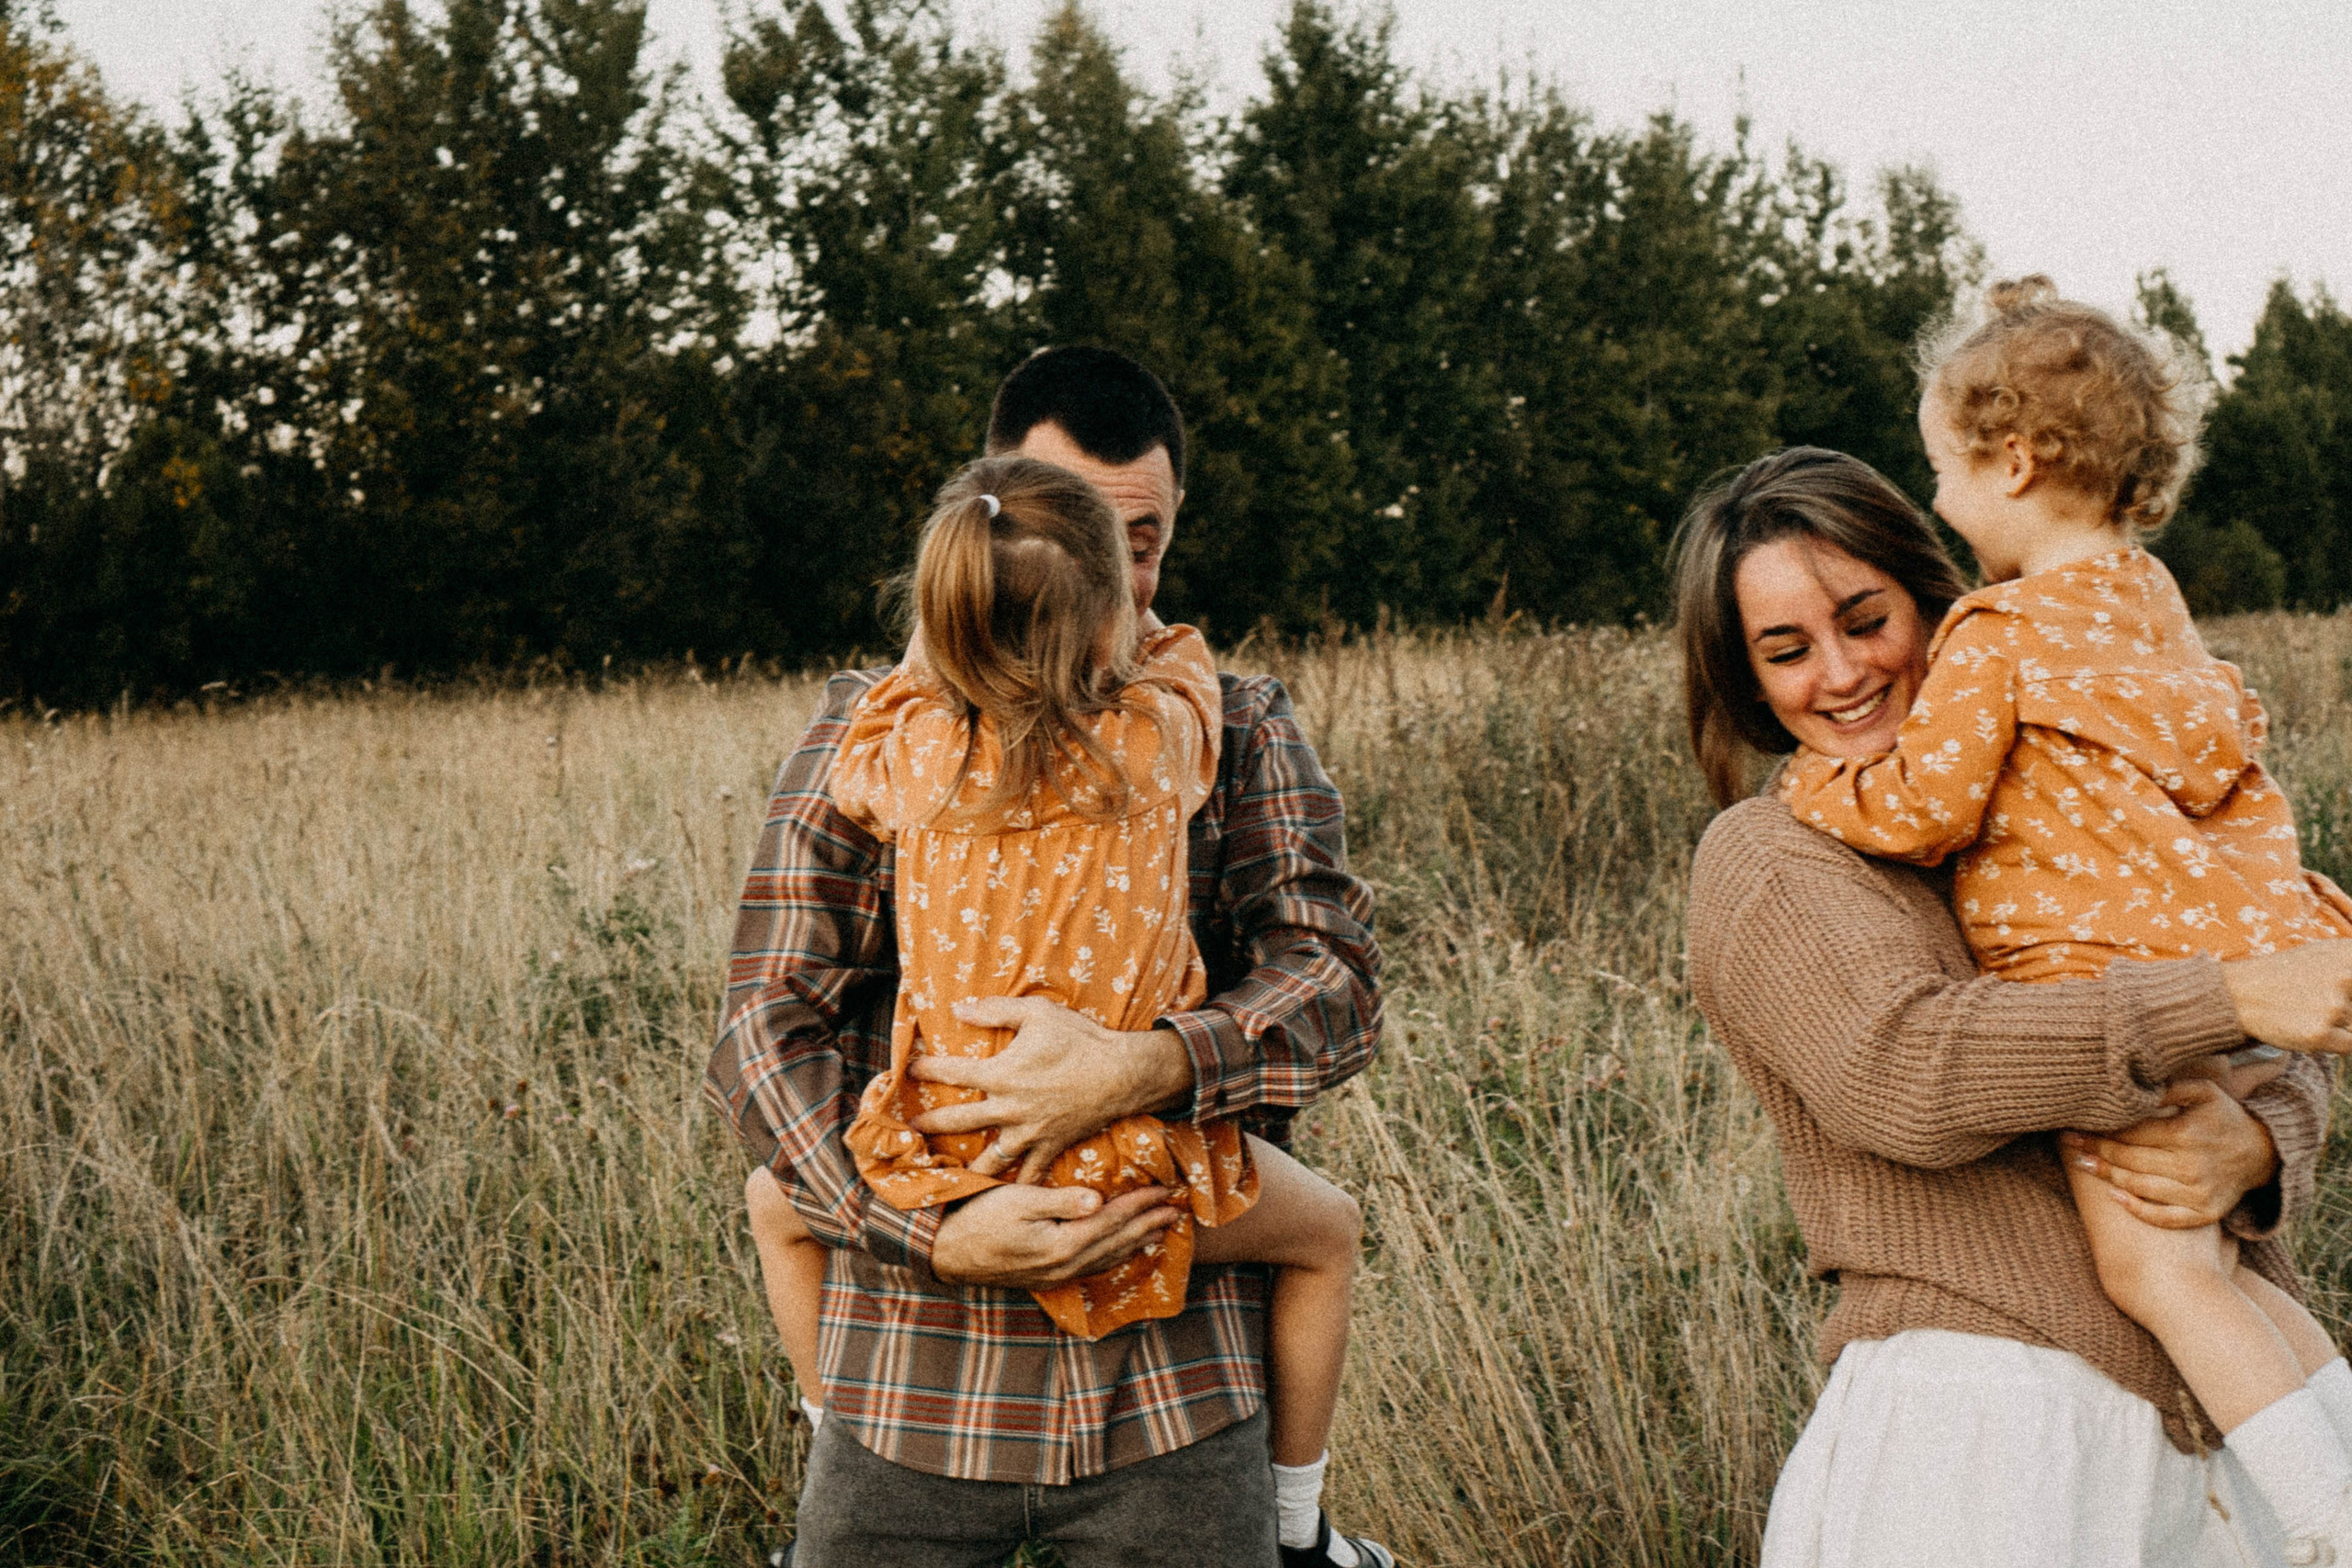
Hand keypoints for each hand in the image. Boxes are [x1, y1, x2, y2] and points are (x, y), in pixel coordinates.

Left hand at [908, 996, 1192, 1181]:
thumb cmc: (1080, 1039)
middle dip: (931, 1124)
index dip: (927, 1068)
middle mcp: (1009, 1108)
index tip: (909, 1069)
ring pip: (989, 1158)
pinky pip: (1030, 1173)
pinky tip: (1003, 1200)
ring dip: (965, 1167)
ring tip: (945, 1176)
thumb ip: (995, 1010)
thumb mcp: (1037, 1013)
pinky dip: (1016, 1187)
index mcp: (1001, 1074)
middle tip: (910, 1130)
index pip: (952, 1071)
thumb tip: (958, 1008)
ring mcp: (1029, 1132)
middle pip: (959, 1120)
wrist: (1123, 1073)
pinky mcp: (1051, 1146)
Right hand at [930, 1182, 1182, 1288]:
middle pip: (1118, 1242)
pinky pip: (1094, 1268)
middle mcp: (1067, 1265)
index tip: (1165, 1190)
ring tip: (1161, 1230)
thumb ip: (1060, 1202)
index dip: (1141, 1204)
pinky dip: (1115, 1257)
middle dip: (1149, 1224)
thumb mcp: (1018, 1202)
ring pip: (1109, 1258)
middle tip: (1176, 1210)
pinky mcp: (1049, 1279)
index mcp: (1063, 1243)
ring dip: (1138, 1242)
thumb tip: (1099, 1200)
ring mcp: (1058, 1276)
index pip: (1113, 1220)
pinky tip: (1122, 1252)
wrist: (947, 1254)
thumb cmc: (979, 1218)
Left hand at [2058, 1078, 2278, 1228]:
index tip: (2077, 1126)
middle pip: (2130, 1160)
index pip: (2132, 1133)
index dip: (2102, 1130)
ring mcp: (2198, 1193)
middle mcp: (2191, 1166)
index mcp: (2186, 1134)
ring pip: (2140, 1187)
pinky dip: (2139, 1210)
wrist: (2263, 1153)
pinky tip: (2115, 1197)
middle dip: (2096, 1151)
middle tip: (2071, 1144)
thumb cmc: (2223, 1117)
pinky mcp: (2205, 1213)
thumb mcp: (2204, 1092)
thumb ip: (2171, 1087)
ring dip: (2107, 1176)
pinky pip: (2166, 1218)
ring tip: (2082, 1165)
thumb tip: (2138, 1088)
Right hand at [2221, 943, 2351, 1051]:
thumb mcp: (2324, 953)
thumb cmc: (2284, 974)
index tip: (2344, 997)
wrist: (2238, 994)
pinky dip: (2333, 1041)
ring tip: (2309, 1012)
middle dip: (2349, 1010)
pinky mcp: (2320, 1033)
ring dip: (2340, 1024)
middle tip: (2323, 1004)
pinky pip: (2348, 1046)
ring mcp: (2334, 1006)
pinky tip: (2309, 1027)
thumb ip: (2351, 961)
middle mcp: (2345, 976)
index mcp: (2348, 954)